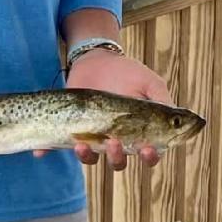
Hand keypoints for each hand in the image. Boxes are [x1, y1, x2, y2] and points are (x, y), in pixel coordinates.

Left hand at [56, 50, 173, 171]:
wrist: (96, 59)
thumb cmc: (126, 72)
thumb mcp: (149, 82)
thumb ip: (162, 100)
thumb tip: (180, 119)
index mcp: (138, 133)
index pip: (148, 154)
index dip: (150, 157)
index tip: (148, 149)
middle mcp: (115, 140)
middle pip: (118, 162)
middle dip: (117, 157)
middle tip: (114, 142)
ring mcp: (92, 137)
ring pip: (91, 158)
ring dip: (87, 156)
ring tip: (82, 143)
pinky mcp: (70, 130)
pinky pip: (56, 147)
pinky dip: (47, 151)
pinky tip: (40, 152)